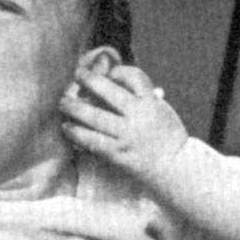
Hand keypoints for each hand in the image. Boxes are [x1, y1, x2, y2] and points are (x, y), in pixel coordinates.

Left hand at [59, 65, 187, 177]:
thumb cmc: (167, 136)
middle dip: (89, 80)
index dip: (118, 71)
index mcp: (152, 103)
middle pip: (109, 92)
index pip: (134, 77)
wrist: (176, 167)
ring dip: (75, 107)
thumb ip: (144, 96)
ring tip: (63, 102)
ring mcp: (128, 135)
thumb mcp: (162, 110)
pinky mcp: (118, 154)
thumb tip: (116, 79)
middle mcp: (139, 116)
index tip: (109, 72)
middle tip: (76, 74)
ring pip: (95, 117)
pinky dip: (77, 133)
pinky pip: (92, 141)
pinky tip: (67, 128)